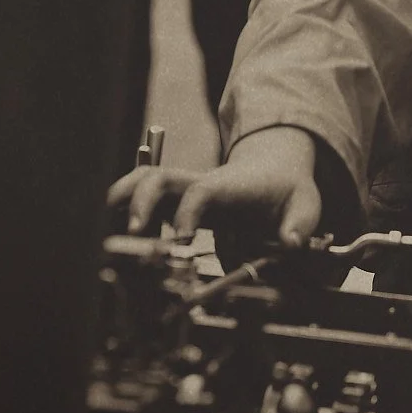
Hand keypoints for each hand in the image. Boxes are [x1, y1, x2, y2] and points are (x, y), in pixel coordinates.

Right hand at [107, 126, 322, 247]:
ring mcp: (184, 190)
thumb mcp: (305, 205)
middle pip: (158, 177)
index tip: (181, 239)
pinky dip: (124, 209)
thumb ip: (300, 224)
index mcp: (229, 186)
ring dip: (122, 200)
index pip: (200, 192)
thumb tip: (291, 243)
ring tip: (106, 230)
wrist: (277, 169)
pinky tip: (116, 235)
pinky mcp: (176, 200)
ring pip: (142, 181)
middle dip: (139, 201)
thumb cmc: (287, 190)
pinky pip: (142, 197)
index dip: (187, 213)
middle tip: (134, 235)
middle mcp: (200, 183)